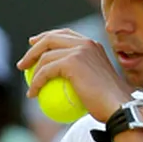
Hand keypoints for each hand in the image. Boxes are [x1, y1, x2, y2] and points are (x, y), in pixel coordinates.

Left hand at [16, 29, 133, 122]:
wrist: (118, 107)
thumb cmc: (109, 104)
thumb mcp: (96, 85)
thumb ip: (82, 77)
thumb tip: (61, 83)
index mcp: (92, 45)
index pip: (65, 34)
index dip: (46, 38)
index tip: (34, 46)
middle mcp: (86, 43)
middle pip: (50, 38)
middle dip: (33, 48)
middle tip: (24, 63)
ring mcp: (79, 50)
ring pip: (45, 54)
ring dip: (32, 69)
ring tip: (28, 83)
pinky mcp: (72, 61)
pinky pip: (45, 70)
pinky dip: (36, 82)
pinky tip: (33, 94)